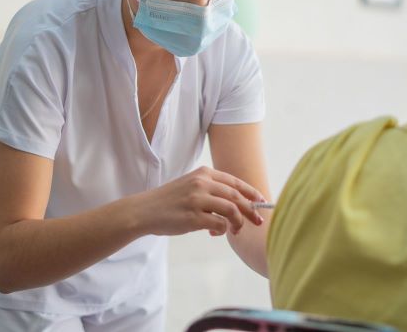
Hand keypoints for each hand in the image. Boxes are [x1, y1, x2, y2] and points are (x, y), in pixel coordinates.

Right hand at [136, 166, 265, 236]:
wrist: (144, 211)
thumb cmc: (169, 201)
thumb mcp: (190, 186)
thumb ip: (211, 190)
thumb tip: (237, 205)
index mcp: (203, 173)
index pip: (235, 182)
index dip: (251, 192)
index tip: (262, 202)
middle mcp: (202, 183)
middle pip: (237, 196)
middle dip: (251, 210)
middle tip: (258, 221)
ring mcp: (197, 199)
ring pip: (231, 210)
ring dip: (238, 222)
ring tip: (234, 230)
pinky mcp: (193, 216)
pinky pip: (219, 224)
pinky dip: (222, 230)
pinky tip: (215, 232)